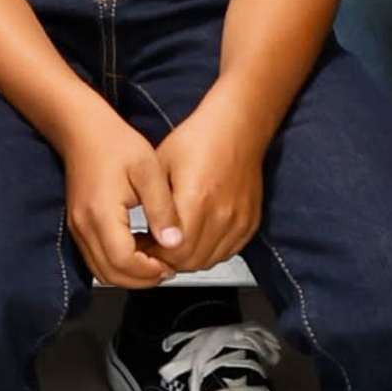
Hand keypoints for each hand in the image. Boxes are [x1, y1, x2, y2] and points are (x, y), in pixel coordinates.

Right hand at [58, 94, 186, 287]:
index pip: (123, 261)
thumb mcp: (148, 171)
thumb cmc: (115, 144)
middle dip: (141, 279)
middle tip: (166, 269)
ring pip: (101, 271)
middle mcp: (84, 226)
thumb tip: (175, 242)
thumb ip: (162, 209)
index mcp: (102, 213)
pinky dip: (117, 264)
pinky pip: (96, 259)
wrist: (82, 130)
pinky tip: (138, 251)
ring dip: (128, 275)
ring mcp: (77, 228)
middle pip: (109, 274)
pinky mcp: (78, 226)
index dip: (148, 270)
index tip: (169, 264)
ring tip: (155, 263)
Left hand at [146, 98, 268, 276]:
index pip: (173, 251)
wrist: (237, 128)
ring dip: (188, 259)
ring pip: (208, 261)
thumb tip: (145, 237)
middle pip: (190, 261)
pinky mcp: (250, 223)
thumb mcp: (161, 165)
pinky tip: (195, 239)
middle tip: (153, 248)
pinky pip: (226, 253)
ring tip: (171, 244)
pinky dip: (209, 253)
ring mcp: (239, 221)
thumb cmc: (198, 140)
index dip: (153, 254)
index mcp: (197, 200)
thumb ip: (154, 206)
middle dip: (167, 259)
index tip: (141, 245)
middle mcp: (222, 215)